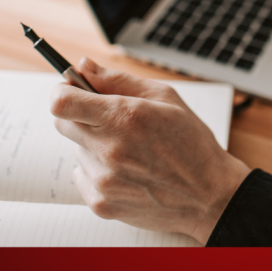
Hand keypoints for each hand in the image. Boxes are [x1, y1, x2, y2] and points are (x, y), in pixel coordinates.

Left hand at [50, 57, 251, 244]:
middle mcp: (109, 149)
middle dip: (81, 116)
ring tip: (131, 152)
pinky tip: (128, 172)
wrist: (210, 195)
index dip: (62, 91)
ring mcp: (103, 180)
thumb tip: (84, 67)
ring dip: (95, 146)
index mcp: (124, 117)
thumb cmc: (192, 144)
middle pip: (63, 124)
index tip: (71, 91)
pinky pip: (83, 176)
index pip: (61, 102)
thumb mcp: (165, 98)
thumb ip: (118, 80)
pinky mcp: (102, 203)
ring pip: (78, 150)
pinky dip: (99, 172)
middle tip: (110, 121)